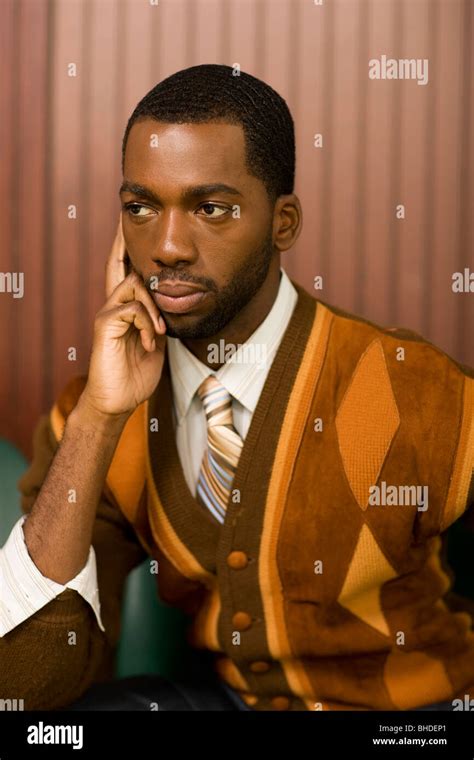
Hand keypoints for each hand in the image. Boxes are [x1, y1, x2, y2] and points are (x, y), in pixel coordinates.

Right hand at [80, 215, 166, 417]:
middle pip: (120, 267)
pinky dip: (148, 324)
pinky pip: (131, 309)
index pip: (126, 273)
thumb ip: (162, 321)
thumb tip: (177, 304)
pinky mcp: (104, 326)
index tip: (129, 225)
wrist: (117, 401)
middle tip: (125, 219)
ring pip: (132, 285)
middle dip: (124, 244)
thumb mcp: (158, 343)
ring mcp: (107, 315)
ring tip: (161, 332)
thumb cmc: (137, 374)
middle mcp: (113, 306)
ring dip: (154, 304)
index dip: (127, 250)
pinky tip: (152, 344)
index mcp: (126, 309)